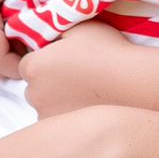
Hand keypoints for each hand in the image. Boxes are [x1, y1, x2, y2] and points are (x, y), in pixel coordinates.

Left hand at [14, 19, 138, 115]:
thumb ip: (55, 28)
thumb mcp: (78, 26)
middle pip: (33, 86)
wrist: (132, 82)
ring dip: (56, 99)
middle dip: (46, 80)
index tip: (62, 58)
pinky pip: (58, 120)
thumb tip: (46, 31)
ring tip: (83, 90)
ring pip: (45, 105)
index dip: (43, 59)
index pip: (26, 63)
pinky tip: (85, 104)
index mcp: (34, 66)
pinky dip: (67, 113)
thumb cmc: (106, 51)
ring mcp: (47, 115)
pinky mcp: (63, 130)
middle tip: (74, 73)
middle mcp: (34, 93)